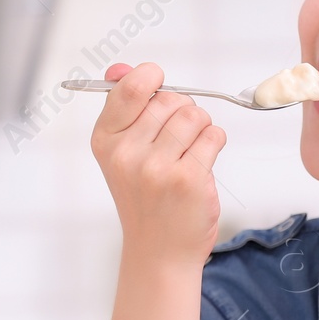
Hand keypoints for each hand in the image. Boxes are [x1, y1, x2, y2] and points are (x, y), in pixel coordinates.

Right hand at [90, 62, 226, 267]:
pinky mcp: (189, 180)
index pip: (132, 87)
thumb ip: (123, 106)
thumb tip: (119, 68)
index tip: (159, 88)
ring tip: (190, 150)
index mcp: (105, 140)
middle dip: (182, 110)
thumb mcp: (121, 152)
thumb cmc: (144, 198)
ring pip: (195, 115)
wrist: (158, 251)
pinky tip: (200, 164)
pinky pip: (214, 136)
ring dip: (201, 127)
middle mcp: (127, 154)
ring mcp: (158, 168)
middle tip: (176, 137)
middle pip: (171, 100)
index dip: (153, 78)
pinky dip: (213, 143)